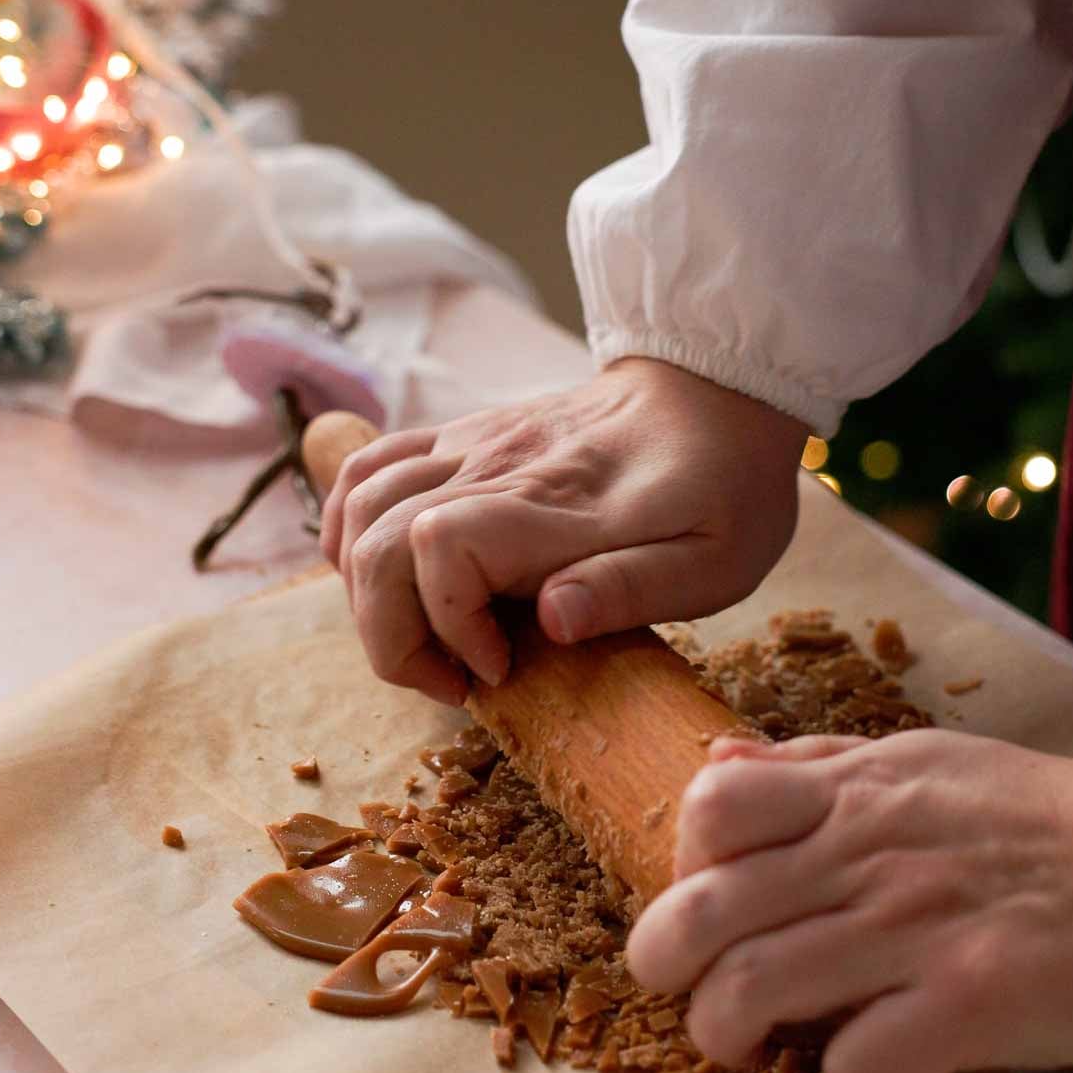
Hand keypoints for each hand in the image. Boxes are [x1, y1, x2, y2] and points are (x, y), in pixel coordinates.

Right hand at [318, 357, 805, 703]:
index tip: (499, 668)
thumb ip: (630, 588)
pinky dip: (350, 527)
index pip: (440, 549)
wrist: (718, 393)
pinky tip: (380, 572)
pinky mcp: (461, 438)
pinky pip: (369, 469)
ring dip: (363, 588)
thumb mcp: (713, 561)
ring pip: (359, 505)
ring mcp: (470, 446)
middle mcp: (495, 468)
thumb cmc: (723, 489)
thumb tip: (552, 620)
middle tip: (451, 679)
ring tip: (420, 637)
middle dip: (388, 634)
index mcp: (556, 506)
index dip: (448, 625)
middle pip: (378, 540)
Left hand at [626, 729, 1072, 1072]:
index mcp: (851, 793)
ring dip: (726, 1032)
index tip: (706, 895)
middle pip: (702, 914)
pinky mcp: (972, 1003)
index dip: (683, 861)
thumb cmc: (1031, 818)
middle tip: (683, 990)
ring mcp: (916, 929)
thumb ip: (811, 767)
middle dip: (663, 964)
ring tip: (744, 1044)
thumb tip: (715, 766)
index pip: (709, 812)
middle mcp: (867, 855)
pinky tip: (868, 1067)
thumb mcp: (916, 761)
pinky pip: (859, 1062)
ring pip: (753, 992)